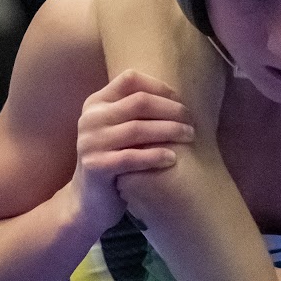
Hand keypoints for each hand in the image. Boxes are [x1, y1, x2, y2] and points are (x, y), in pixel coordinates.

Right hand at [70, 70, 193, 233]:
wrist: (88, 200)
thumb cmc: (114, 160)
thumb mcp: (119, 130)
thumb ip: (136, 111)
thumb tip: (178, 97)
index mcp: (96, 103)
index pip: (130, 79)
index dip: (160, 87)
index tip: (180, 100)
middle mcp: (90, 118)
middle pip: (139, 101)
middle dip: (171, 109)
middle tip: (192, 121)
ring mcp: (90, 142)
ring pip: (138, 128)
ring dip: (169, 130)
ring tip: (189, 136)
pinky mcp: (95, 166)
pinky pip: (131, 157)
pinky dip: (155, 156)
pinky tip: (173, 158)